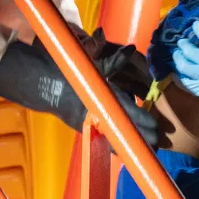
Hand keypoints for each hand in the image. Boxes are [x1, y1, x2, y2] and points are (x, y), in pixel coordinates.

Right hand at [0, 40, 158, 146]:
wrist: (39, 82)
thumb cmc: (66, 70)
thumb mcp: (89, 63)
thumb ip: (113, 60)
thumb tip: (130, 49)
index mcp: (99, 99)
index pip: (127, 114)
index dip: (144, 123)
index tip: (159, 130)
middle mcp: (95, 113)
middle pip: (124, 130)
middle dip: (141, 137)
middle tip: (160, 144)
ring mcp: (87, 122)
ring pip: (114, 136)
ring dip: (130, 141)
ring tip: (147, 149)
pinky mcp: (82, 125)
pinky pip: (103, 137)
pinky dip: (116, 143)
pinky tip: (125, 149)